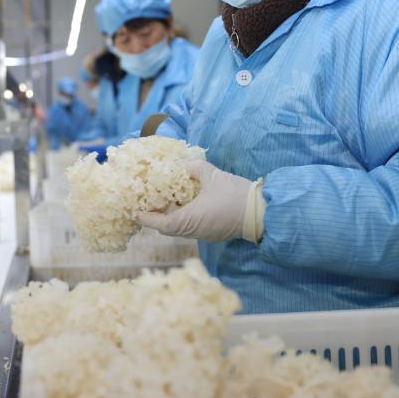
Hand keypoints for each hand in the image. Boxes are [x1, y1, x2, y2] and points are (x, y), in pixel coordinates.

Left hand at [138, 160, 263, 242]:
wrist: (262, 212)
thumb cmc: (234, 195)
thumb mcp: (212, 176)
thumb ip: (194, 168)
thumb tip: (184, 163)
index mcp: (190, 221)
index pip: (160, 224)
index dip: (147, 217)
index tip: (136, 211)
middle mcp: (194, 231)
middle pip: (169, 228)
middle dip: (157, 216)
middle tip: (149, 201)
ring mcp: (205, 233)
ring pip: (181, 228)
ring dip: (172, 216)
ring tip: (165, 200)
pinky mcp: (214, 232)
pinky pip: (193, 226)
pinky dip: (185, 216)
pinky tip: (186, 203)